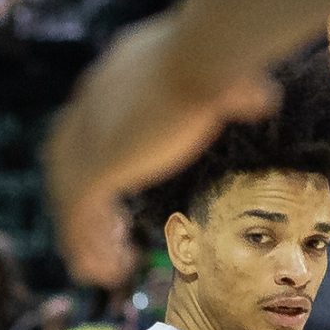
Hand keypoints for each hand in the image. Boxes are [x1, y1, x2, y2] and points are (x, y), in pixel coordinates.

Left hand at [45, 15, 278, 287]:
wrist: (203, 56)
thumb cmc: (220, 59)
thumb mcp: (222, 76)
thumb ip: (233, 93)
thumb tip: (263, 100)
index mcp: (110, 80)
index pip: (85, 131)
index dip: (94, 167)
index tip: (112, 195)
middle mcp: (87, 108)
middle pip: (66, 168)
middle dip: (84, 205)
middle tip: (108, 237)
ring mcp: (85, 142)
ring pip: (70, 201)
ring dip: (86, 237)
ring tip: (108, 268)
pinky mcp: (94, 168)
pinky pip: (78, 221)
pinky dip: (87, 248)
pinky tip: (108, 272)